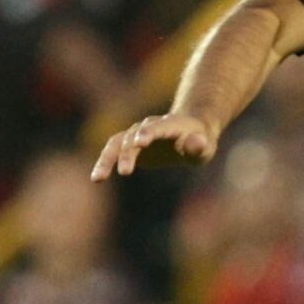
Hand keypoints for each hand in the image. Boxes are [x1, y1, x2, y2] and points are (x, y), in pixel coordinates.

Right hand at [92, 112, 216, 180]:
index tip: (140, 143)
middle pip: (134, 137)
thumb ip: (200, 146)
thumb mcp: (206, 146)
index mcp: (170, 124)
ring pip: (117, 143)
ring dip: (107, 159)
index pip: (157, 127)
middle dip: (129, 153)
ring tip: (98, 178)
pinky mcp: (128, 144)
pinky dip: (104, 163)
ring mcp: (136, 133)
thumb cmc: (200, 141)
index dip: (148, 133)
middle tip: (125, 172)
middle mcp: (149, 126)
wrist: (189, 132)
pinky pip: (112, 151)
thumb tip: (196, 143)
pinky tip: (97, 178)